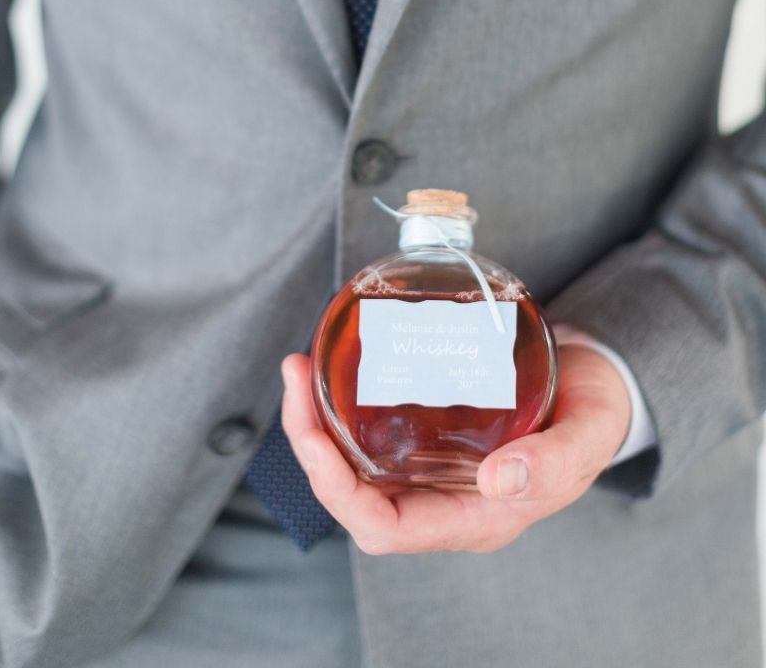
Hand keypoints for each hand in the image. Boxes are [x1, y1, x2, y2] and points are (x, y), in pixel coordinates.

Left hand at [280, 330, 631, 554]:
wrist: (598, 382)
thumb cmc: (593, 415)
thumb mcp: (588, 436)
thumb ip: (554, 461)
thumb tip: (496, 480)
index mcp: (476, 517)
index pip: (386, 529)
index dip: (338, 492)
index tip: (312, 439)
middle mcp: (444, 497)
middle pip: (354, 494)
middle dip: (310, 443)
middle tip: (295, 375)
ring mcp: (433, 464)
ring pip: (354, 460)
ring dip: (317, 420)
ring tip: (300, 367)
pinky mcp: (429, 429)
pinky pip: (372, 427)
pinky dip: (343, 400)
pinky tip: (333, 364)